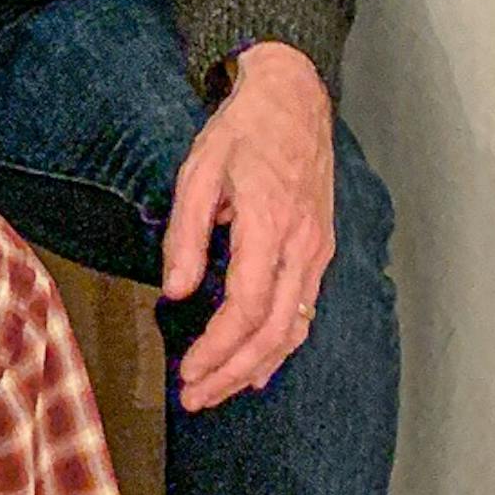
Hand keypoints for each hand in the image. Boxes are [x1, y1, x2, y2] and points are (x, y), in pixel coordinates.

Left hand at [162, 42, 335, 411]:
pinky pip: (304, 309)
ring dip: (254, 366)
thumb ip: (186, 235)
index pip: (246, 305)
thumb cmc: (241, 131)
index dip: (216, 347)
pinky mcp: (321, 248)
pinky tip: (257, 367)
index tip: (186, 370)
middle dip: (231, 371)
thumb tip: (173, 292)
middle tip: (195, 396)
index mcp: (267, 221)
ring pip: (294, 327)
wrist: (295, 98)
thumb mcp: (198, 171)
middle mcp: (301, 243)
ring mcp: (317, 248)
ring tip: (217, 391)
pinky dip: (281, 345)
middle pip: (272, 330)